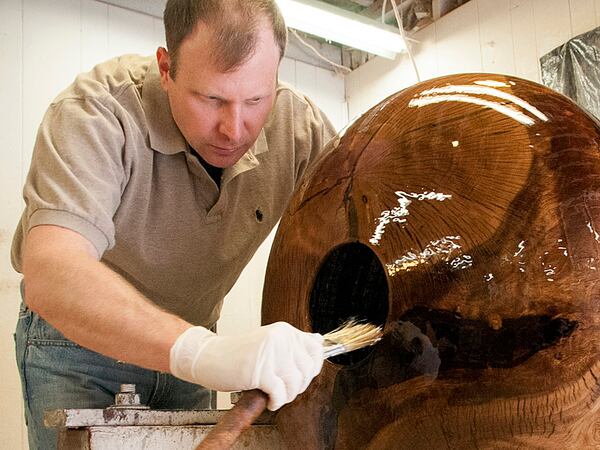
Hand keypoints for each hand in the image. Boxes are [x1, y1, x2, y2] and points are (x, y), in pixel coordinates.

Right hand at [170, 322, 323, 409]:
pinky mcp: (260, 371)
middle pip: (307, 369)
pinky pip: (280, 394)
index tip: (302, 376)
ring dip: (287, 395)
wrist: (209, 357)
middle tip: (284, 388)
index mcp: (284, 330)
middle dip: (298, 385)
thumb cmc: (238, 353)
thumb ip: (293, 343)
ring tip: (275, 395)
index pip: (315, 349)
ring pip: (295, 383)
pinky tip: (269, 400)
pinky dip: (276, 402)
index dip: (313, 367)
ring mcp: (270, 354)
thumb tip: (320, 341)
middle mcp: (280, 339)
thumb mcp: (269, 342)